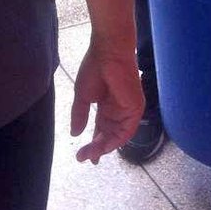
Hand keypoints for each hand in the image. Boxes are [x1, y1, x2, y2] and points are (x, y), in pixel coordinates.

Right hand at [71, 43, 143, 164]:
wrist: (108, 51)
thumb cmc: (94, 67)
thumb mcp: (82, 95)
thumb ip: (80, 115)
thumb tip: (75, 134)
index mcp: (106, 105)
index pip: (101, 129)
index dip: (94, 143)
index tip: (83, 156)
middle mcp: (118, 110)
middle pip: (109, 134)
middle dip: (97, 148)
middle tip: (84, 158)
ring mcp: (127, 109)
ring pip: (117, 135)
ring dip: (105, 147)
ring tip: (92, 154)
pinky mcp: (135, 107)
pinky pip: (127, 130)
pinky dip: (116, 140)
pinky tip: (105, 146)